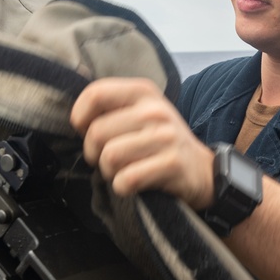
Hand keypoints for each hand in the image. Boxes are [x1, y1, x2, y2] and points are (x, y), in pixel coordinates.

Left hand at [70, 77, 213, 208]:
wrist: (204, 171)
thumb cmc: (162, 142)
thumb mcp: (141, 114)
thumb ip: (110, 109)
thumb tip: (76, 120)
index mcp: (142, 92)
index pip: (95, 93)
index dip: (80, 118)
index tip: (87, 132)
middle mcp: (154, 110)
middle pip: (96, 132)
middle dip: (94, 153)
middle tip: (108, 160)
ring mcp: (165, 136)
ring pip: (109, 157)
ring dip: (108, 172)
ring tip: (123, 170)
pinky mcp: (172, 164)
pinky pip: (126, 179)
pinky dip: (122, 187)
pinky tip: (134, 184)